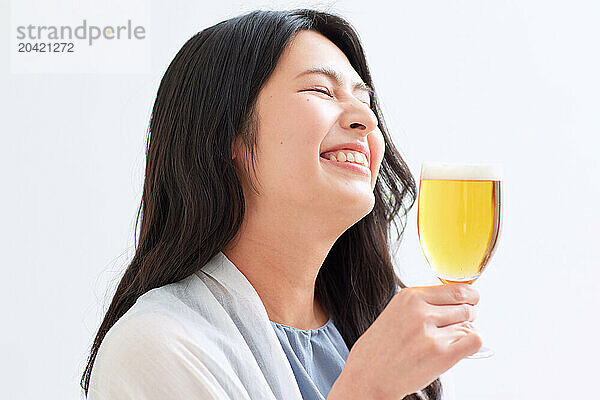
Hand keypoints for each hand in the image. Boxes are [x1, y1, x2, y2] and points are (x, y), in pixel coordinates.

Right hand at [328, 284, 481, 399]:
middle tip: (455, 326)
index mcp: (411, 297)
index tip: (470, 301)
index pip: (456, 289)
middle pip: (466, 307)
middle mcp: (421, 312)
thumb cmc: (381, 347)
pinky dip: (473, 343)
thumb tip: (459, 300)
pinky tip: (458, 348)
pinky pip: (475, 340)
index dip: (469, 296)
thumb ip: (425, 303)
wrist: (369, 375)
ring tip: (445, 342)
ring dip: (464, 333)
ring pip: (470, 325)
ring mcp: (431, 333)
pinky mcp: (441, 355)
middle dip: (468, 316)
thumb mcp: (398, 311)